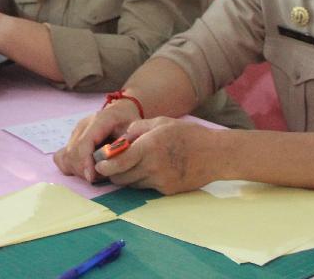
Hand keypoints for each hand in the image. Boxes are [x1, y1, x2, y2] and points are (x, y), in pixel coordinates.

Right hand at [53, 100, 140, 182]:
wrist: (122, 112)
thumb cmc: (130, 123)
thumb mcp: (135, 132)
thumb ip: (123, 147)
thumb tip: (109, 164)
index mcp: (100, 120)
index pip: (84, 143)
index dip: (85, 162)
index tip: (91, 179)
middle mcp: (83, 125)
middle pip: (73, 152)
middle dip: (83, 170)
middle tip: (101, 178)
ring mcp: (75, 132)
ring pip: (67, 156)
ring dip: (78, 170)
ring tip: (97, 174)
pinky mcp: (72, 139)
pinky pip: (62, 156)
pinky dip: (71, 166)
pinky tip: (85, 170)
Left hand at [93, 117, 221, 193]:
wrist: (216, 155)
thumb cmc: (188, 134)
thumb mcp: (161, 122)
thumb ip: (137, 128)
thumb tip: (120, 137)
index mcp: (149, 147)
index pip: (118, 162)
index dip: (104, 165)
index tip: (97, 164)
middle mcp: (153, 167)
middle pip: (121, 177)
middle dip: (112, 172)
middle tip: (109, 164)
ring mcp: (161, 181)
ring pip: (132, 183)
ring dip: (127, 176)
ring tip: (132, 163)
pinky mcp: (167, 190)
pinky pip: (146, 187)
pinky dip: (142, 179)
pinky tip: (151, 168)